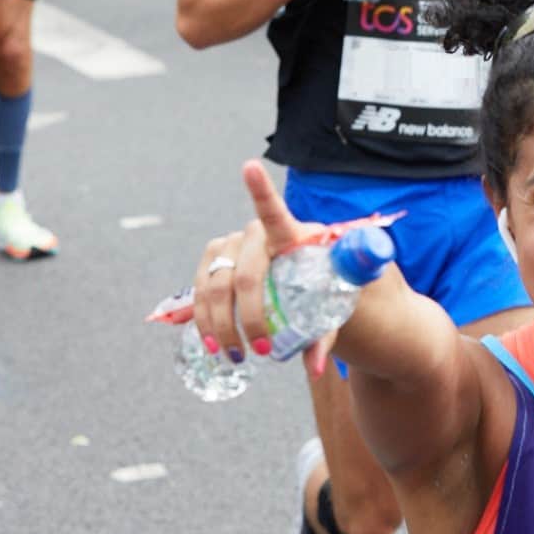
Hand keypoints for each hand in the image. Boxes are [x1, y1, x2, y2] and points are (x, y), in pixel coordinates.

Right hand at [190, 161, 314, 363]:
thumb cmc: (325, 286)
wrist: (307, 278)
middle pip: (246, 275)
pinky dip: (204, 320)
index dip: (261, 192)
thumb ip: (324, 334)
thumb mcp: (332, 309)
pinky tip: (212, 343)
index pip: (275, 214)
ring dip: (222, 324)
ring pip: (217, 286)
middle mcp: (254, 234)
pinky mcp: (213, 261)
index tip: (250, 166)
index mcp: (291, 234)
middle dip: (252, 317)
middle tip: (263, 351)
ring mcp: (230, 245)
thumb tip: (313, 366)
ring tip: (235, 355)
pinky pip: (201, 291)